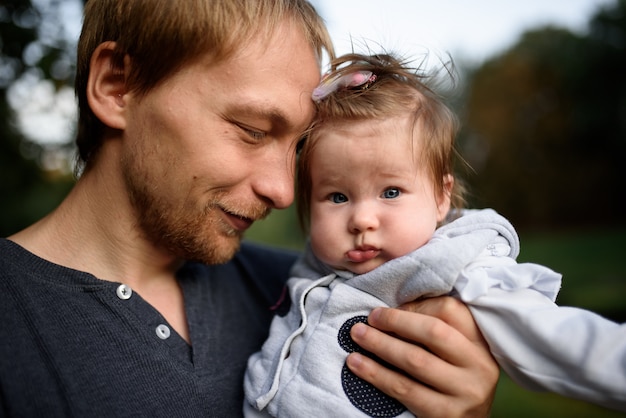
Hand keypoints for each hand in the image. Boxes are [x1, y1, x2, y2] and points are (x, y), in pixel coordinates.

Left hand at [347, 296, 498, 417]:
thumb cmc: (454, 375)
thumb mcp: (456, 348)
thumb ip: (435, 325)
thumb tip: (393, 309)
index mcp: (481, 340)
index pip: (450, 309)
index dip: (415, 306)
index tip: (390, 309)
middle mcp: (478, 364)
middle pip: (433, 332)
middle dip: (395, 321)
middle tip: (370, 318)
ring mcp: (465, 391)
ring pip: (415, 361)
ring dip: (380, 345)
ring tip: (357, 336)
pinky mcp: (445, 413)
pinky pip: (405, 389)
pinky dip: (376, 375)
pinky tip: (357, 364)